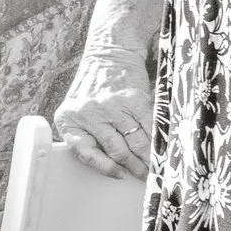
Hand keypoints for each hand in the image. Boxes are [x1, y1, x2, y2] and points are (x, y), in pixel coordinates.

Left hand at [53, 41, 153, 177]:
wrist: (110, 52)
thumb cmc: (94, 85)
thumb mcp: (78, 108)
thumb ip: (88, 133)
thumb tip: (114, 165)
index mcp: (69, 118)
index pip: (85, 152)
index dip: (105, 167)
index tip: (119, 175)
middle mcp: (88, 113)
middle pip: (116, 151)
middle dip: (133, 167)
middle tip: (144, 177)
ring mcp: (112, 106)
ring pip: (135, 143)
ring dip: (148, 159)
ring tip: (155, 168)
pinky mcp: (134, 99)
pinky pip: (148, 128)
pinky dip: (157, 142)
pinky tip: (162, 150)